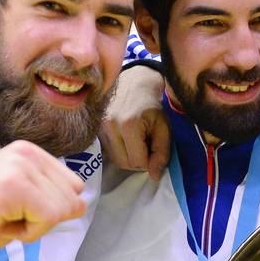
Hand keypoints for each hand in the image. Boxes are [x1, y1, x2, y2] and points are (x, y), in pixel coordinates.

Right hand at [0, 141, 86, 260]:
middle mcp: (28, 152)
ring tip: (1, 218)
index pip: (72, 187)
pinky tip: (1, 223)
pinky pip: (49, 219)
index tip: (15, 210)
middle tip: (6, 216)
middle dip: (44, 219)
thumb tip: (81, 205)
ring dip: (35, 226)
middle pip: (72, 199)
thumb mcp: (20, 205)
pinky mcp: (16, 185)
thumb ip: (51, 201)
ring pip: (62, 210)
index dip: (49, 210)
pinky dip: (29, 233)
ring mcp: (22, 166)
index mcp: (29, 152)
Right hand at [100, 65, 169, 179]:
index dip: (149, 161)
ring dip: (129, 158)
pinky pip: (109, 153)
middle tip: (147, 147)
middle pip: (125, 164)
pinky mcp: (95, 131)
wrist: (133, 84)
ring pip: (116, 160)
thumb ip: (162, 152)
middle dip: (139, 161)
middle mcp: (109, 127)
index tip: (154, 148)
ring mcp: (100, 129)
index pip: (137, 162)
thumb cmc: (152, 106)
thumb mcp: (163, 128)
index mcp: (128, 125)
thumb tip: (155, 176)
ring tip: (138, 142)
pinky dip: (120, 152)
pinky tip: (127, 141)